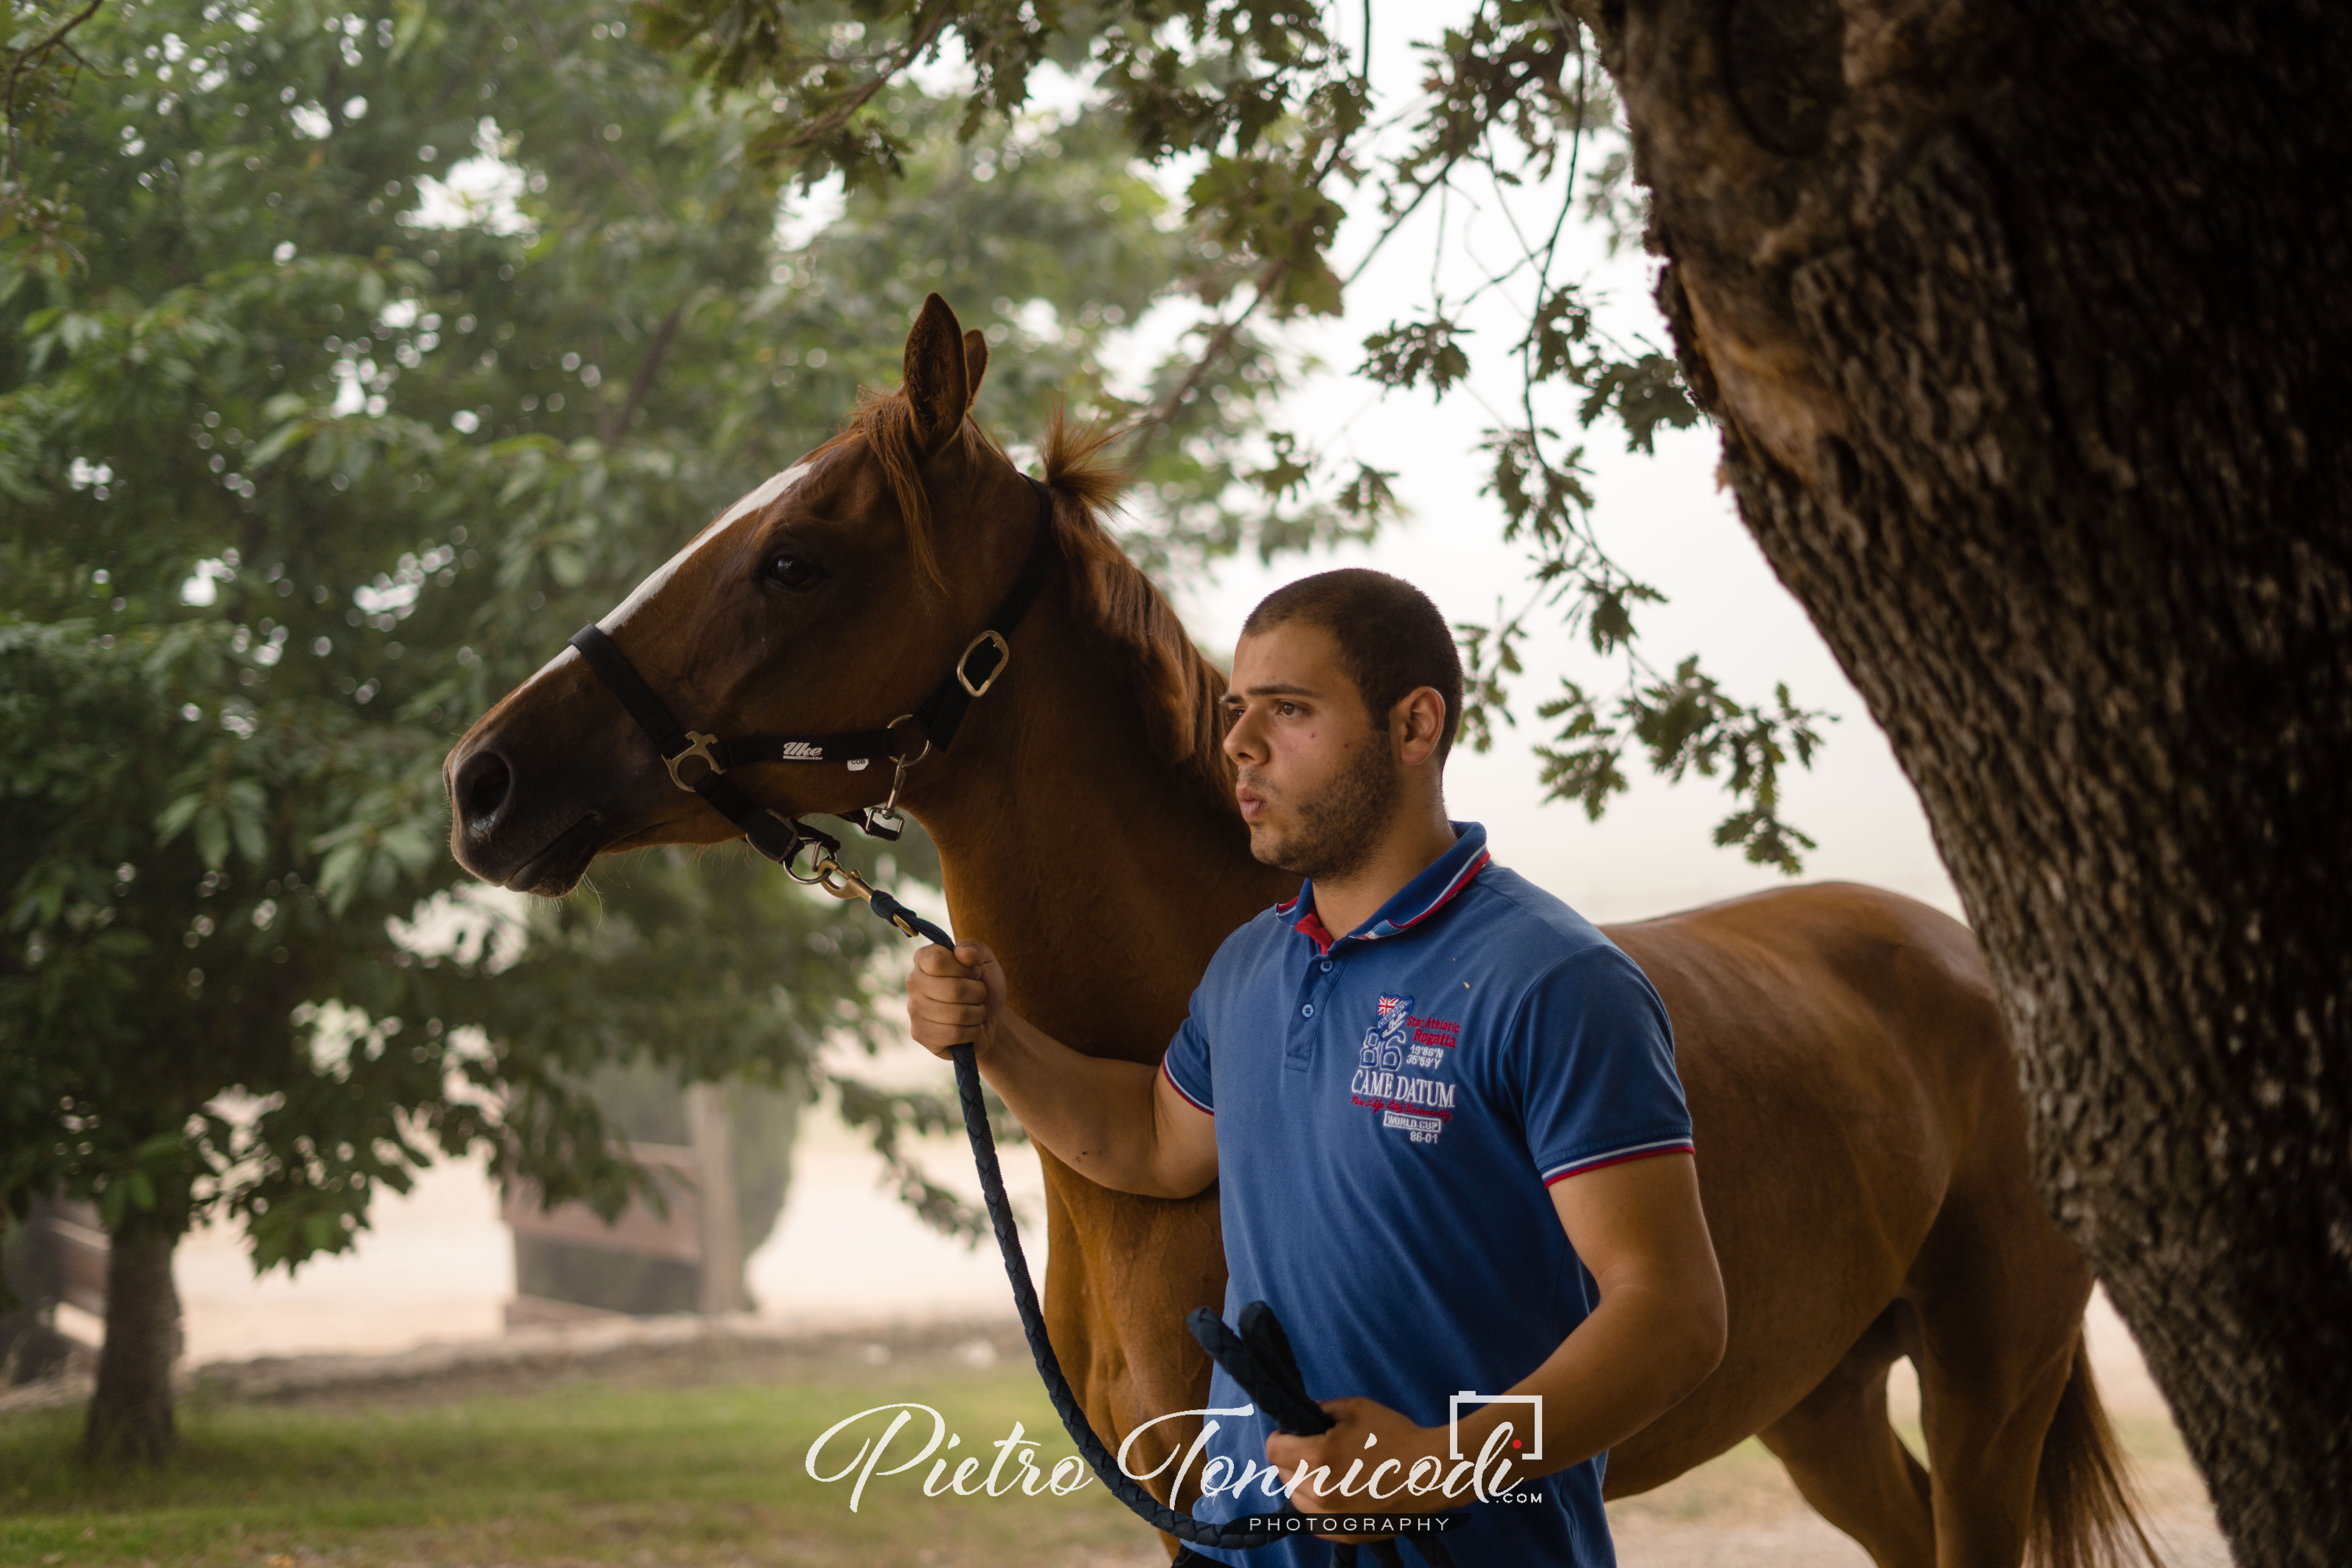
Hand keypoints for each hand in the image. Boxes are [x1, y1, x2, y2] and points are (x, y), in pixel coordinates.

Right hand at [906, 940, 1007, 1059]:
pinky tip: (969, 1027)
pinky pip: (955, 1033)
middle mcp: (913, 982)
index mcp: (924, 958)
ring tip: (975, 1010)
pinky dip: (972, 1031)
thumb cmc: (983, 984)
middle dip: (978, 993)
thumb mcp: (986, 959)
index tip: (973, 971)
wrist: (989, 1017)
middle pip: (954, 989)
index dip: (965, 968)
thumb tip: (963, 953)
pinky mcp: (920, 1033)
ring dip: (978, 1013)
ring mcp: (913, 1009)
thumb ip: (975, 948)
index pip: (939, 960)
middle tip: (978, 994)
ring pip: (957, 1014)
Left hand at [1264, 1397, 1451, 1538]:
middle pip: (1282, 1475)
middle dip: (1292, 1458)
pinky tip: (1337, 1490)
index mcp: (1317, 1458)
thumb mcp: (1354, 1408)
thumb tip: (1301, 1421)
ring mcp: (1332, 1519)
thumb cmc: (1395, 1435)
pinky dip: (1319, 1505)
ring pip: (1297, 1499)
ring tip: (1327, 1470)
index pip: (1273, 1449)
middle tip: (1313, 1448)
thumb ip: (1320, 1412)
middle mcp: (1319, 1494)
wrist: (1432, 1473)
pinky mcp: (1345, 1535)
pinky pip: (1315, 1520)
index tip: (1293, 1433)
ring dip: (1303, 1482)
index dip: (1281, 1436)